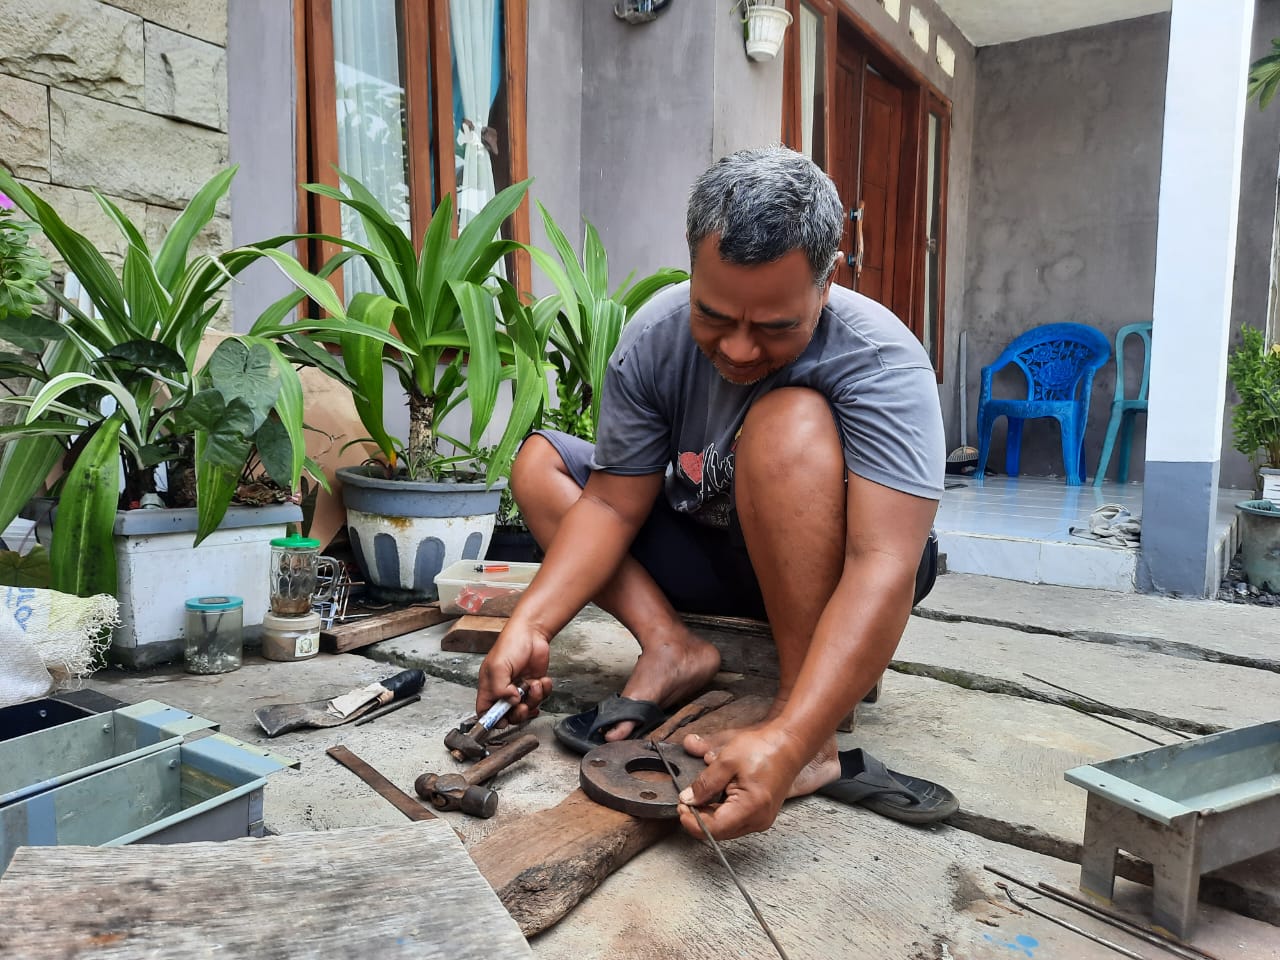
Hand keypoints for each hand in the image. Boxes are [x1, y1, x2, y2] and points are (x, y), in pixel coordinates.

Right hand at [476, 623, 551, 724]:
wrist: (533, 632)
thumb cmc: (510, 644)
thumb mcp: (498, 666)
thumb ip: (500, 688)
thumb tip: (510, 702)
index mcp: (489, 688)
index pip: (485, 712)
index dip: (493, 720)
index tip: (504, 719)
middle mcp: (504, 691)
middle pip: (508, 716)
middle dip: (518, 713)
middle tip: (523, 705)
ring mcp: (520, 689)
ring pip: (527, 708)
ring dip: (534, 699)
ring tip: (534, 684)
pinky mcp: (534, 686)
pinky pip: (540, 698)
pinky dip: (544, 692)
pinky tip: (542, 680)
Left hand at [677, 725, 808, 840]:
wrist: (788, 744)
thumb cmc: (764, 749)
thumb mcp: (727, 760)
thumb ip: (705, 782)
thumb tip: (688, 799)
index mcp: (751, 808)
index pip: (713, 828)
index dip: (692, 820)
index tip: (680, 807)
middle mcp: (758, 820)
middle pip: (719, 831)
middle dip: (699, 817)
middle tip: (686, 799)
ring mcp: (761, 819)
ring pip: (726, 827)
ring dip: (709, 813)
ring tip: (701, 793)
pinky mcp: (761, 814)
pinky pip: (735, 820)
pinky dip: (721, 810)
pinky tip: (716, 794)